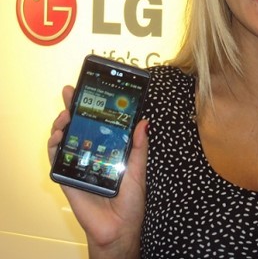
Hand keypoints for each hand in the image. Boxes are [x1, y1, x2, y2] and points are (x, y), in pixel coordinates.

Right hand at [48, 86, 148, 258]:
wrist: (120, 227)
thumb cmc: (130, 200)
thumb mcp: (138, 169)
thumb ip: (139, 147)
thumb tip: (144, 122)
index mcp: (108, 149)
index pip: (97, 123)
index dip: (90, 107)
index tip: (86, 89)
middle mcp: (91, 154)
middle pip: (77, 126)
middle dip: (71, 108)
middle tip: (70, 95)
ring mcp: (78, 165)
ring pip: (63, 139)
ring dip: (61, 124)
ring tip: (65, 116)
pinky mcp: (67, 178)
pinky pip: (56, 160)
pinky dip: (54, 147)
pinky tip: (58, 137)